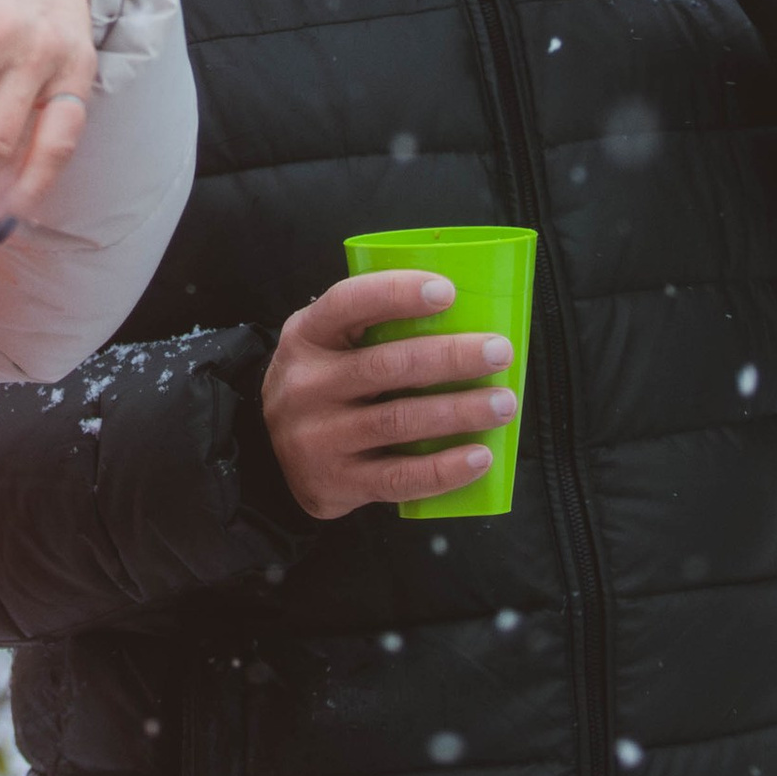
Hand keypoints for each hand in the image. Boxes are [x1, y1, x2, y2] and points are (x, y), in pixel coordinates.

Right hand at [258, 271, 517, 520]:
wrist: (273, 456)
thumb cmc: (323, 384)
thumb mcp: (327, 345)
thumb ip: (370, 330)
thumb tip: (465, 319)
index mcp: (306, 335)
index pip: (349, 303)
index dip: (397, 294)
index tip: (448, 292)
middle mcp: (306, 385)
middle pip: (387, 365)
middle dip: (451, 356)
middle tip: (500, 351)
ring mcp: (318, 438)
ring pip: (399, 421)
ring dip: (460, 411)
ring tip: (503, 403)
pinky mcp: (336, 483)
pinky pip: (399, 478)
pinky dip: (444, 469)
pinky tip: (480, 457)